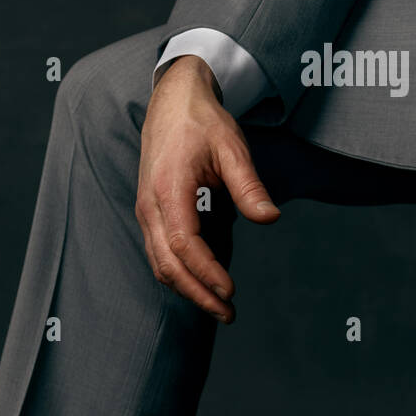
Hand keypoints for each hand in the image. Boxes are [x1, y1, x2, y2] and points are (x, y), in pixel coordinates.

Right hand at [136, 55, 279, 322]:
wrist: (172, 102)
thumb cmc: (202, 123)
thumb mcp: (232, 148)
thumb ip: (249, 185)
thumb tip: (270, 218)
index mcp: (169, 188)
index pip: (185, 244)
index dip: (207, 273)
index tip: (231, 290)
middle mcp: (150, 205)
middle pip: (168, 264)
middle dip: (198, 294)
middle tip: (228, 313)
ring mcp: (146, 211)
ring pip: (160, 263)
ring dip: (188, 289)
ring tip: (220, 306)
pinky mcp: (150, 213)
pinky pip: (159, 253)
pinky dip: (179, 273)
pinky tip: (203, 282)